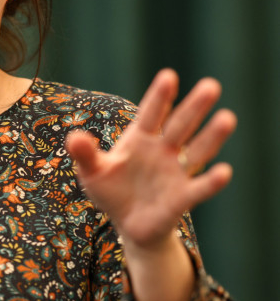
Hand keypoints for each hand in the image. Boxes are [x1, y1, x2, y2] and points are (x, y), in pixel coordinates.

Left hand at [65, 68, 235, 250]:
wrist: (127, 223)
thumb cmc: (111, 190)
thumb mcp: (91, 171)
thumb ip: (84, 154)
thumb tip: (73, 138)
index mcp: (140, 138)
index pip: (151, 113)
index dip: (159, 96)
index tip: (169, 76)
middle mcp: (163, 151)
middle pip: (180, 125)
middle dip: (194, 106)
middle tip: (211, 85)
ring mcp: (175, 173)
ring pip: (197, 151)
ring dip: (211, 136)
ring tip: (227, 117)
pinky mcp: (182, 198)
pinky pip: (198, 188)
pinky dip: (211, 181)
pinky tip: (224, 172)